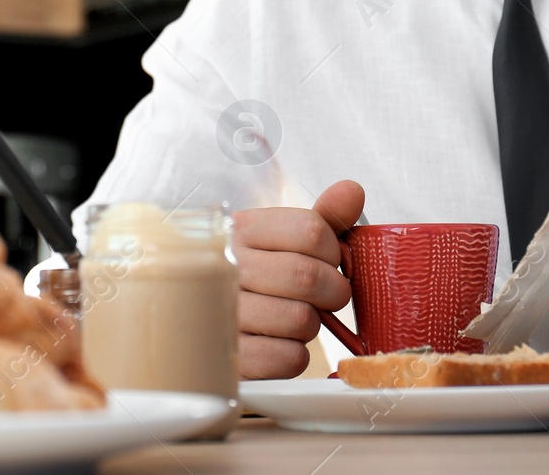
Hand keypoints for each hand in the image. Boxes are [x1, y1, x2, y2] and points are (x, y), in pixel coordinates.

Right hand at [233, 179, 365, 378]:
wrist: (195, 320)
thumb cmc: (252, 278)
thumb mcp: (281, 240)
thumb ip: (321, 218)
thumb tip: (353, 190)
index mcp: (240, 229)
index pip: (311, 230)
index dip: (332, 251)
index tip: (324, 261)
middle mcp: (225, 264)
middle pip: (308, 276)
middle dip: (331, 292)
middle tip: (322, 298)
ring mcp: (221, 310)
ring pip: (301, 319)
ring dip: (309, 326)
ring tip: (289, 319)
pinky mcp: (228, 356)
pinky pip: (288, 358)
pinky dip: (294, 355)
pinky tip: (275, 343)